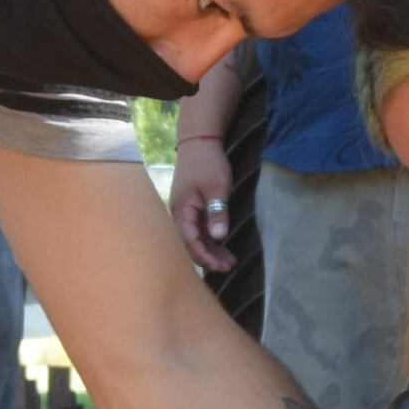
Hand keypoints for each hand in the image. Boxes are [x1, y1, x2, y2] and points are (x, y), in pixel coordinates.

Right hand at [168, 132, 235, 274]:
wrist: (199, 141)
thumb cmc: (208, 163)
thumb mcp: (217, 187)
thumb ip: (217, 212)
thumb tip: (218, 238)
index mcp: (182, 210)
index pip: (189, 241)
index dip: (204, 256)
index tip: (221, 266)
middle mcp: (179, 214)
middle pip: (190, 243)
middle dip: (209, 258)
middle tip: (229, 266)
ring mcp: (184, 211)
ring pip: (195, 238)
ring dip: (211, 250)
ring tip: (229, 261)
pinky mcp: (191, 208)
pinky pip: (198, 229)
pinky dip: (210, 239)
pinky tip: (222, 246)